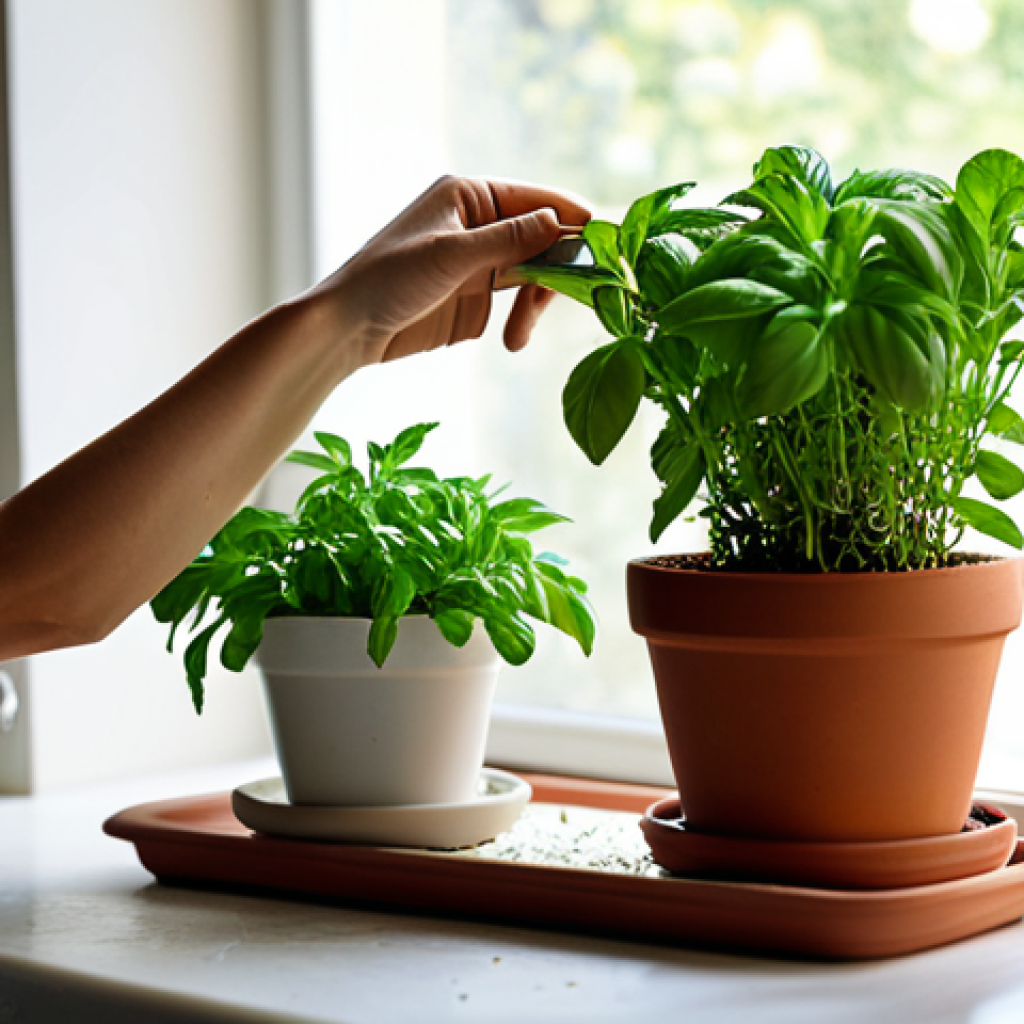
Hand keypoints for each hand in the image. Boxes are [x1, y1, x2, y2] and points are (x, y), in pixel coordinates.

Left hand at [314, 175, 590, 364]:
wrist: (350, 329)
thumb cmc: (387, 279)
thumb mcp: (450, 255)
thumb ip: (507, 240)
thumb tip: (557, 221)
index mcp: (471, 196)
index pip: (539, 201)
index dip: (572, 223)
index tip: (602, 251)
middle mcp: (481, 224)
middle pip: (544, 240)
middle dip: (556, 273)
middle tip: (566, 303)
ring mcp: (481, 262)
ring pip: (536, 275)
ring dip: (537, 305)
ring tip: (518, 336)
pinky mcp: (478, 298)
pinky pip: (519, 303)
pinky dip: (524, 321)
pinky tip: (513, 340)